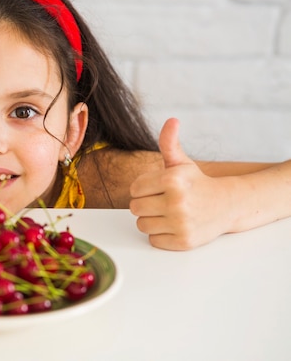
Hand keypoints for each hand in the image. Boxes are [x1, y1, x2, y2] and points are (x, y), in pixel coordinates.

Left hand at [129, 118, 227, 249]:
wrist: (227, 205)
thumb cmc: (197, 182)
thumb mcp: (181, 162)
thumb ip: (169, 142)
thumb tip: (172, 120)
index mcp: (173, 179)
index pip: (134, 188)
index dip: (142, 188)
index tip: (156, 187)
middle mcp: (177, 202)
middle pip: (135, 208)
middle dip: (145, 204)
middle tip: (161, 201)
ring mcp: (181, 223)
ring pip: (142, 225)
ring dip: (151, 220)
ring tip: (167, 213)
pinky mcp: (184, 241)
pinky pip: (154, 240)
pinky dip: (160, 235)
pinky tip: (174, 225)